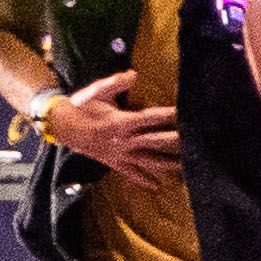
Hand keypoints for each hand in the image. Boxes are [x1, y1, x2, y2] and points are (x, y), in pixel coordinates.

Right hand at [45, 79, 179, 183]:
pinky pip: (131, 174)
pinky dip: (143, 180)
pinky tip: (157, 186)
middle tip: (196, 142)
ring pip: (148, 161)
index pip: (149, 118)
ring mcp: (120, 154)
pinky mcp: (114, 162)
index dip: (168, 115)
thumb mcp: (98, 91)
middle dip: (175, 142)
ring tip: (187, 168)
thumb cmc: (83, 105)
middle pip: (154, 142)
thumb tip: (134, 74)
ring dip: (167, 165)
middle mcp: (123, 141)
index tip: (185, 113)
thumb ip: (116, 82)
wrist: (63, 126)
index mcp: (120, 122)